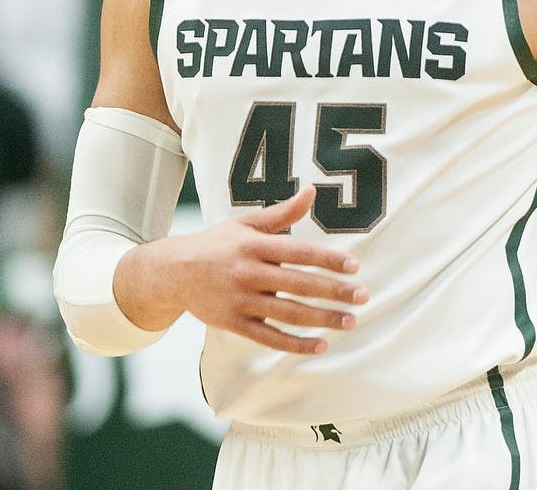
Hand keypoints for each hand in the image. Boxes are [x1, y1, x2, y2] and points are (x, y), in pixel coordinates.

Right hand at [116, 186, 368, 353]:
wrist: (173, 272)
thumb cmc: (218, 243)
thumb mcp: (247, 223)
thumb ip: (282, 213)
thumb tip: (312, 192)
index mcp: (254, 245)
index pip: (298, 252)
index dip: (327, 259)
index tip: (354, 266)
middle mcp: (248, 273)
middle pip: (298, 285)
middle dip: (334, 292)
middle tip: (363, 296)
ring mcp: (240, 301)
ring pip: (288, 314)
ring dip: (322, 319)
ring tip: (350, 321)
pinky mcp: (233, 324)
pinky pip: (268, 337)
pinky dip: (295, 344)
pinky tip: (320, 345)